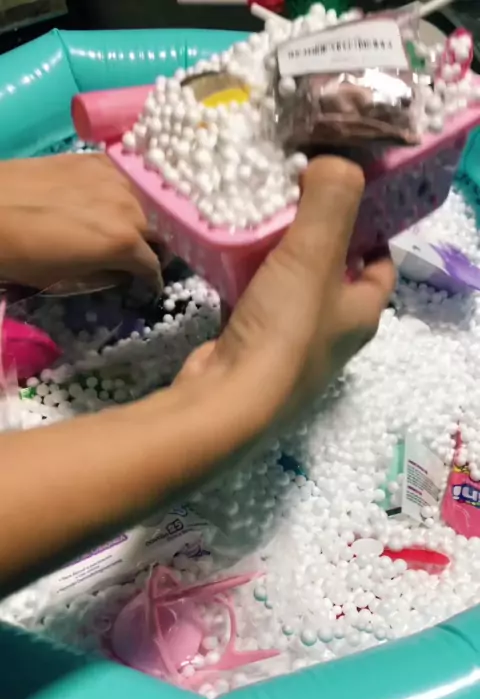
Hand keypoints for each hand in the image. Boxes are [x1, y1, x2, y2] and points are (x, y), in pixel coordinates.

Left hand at [0, 153, 161, 291]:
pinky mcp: (98, 161)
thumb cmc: (26, 253)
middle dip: (150, 246)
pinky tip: (110, 198)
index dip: (149, 279)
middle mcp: (130, 208)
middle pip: (156, 231)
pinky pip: (126, 178)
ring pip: (145, 203)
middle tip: (133, 255)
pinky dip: (125, 192)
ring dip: (139, 217)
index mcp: (125, 243)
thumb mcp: (70, 278)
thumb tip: (122, 271)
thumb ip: (106, 273)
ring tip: (122, 225)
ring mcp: (116, 179)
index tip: (143, 284)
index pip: (153, 265)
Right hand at [178, 157, 395, 431]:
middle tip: (294, 193)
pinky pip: (251, 302)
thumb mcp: (316, 254)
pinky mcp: (248, 349)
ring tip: (258, 214)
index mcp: (360, 313)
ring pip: (288, 287)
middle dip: (316, 235)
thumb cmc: (284, 329)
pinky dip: (243, 278)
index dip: (373, 230)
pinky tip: (225, 254)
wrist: (229, 400)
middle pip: (331, 273)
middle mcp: (329, 333)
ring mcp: (287, 346)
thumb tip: (335, 164)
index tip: (347, 195)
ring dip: (276, 255)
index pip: (381, 265)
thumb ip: (331, 200)